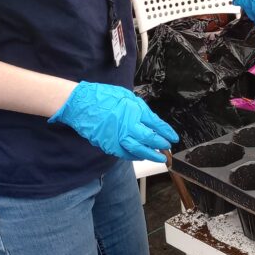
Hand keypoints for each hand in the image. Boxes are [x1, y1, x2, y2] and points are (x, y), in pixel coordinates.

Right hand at [49, 82, 178, 162]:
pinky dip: (134, 156)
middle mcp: (128, 125)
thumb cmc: (103, 97)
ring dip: (150, 155)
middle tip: (168, 148)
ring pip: (139, 150)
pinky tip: (140, 156)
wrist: (81, 103)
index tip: (173, 137)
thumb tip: (151, 121)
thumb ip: (139, 109)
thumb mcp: (126, 96)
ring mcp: (118, 136)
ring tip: (159, 157)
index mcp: (134, 110)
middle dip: (161, 145)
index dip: (167, 132)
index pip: (156, 124)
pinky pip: (125, 153)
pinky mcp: (108, 144)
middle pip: (150, 138)